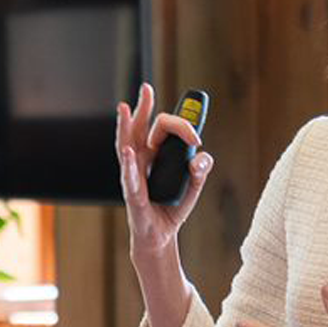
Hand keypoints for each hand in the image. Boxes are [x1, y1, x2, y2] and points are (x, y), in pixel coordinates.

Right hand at [116, 82, 211, 259]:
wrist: (162, 238)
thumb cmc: (171, 209)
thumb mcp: (193, 188)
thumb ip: (200, 171)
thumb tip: (202, 156)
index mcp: (155, 157)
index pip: (163, 131)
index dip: (182, 127)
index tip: (196, 134)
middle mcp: (142, 162)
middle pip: (140, 130)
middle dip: (143, 108)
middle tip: (146, 88)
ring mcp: (134, 177)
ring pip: (127, 147)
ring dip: (126, 127)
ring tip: (125, 108)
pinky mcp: (134, 196)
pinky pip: (130, 178)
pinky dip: (130, 165)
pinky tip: (129, 151)